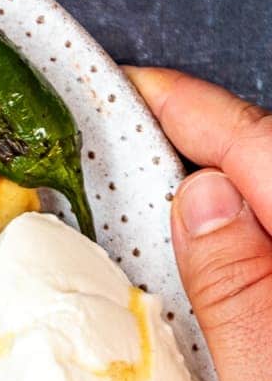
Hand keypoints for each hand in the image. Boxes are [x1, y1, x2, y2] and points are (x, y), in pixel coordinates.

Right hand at [128, 66, 271, 380]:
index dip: (189, 110)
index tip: (131, 89)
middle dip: (200, 152)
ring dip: (223, 211)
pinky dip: (243, 264)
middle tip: (122, 149)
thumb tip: (201, 197)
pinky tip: (210, 285)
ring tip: (152, 217)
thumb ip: (240, 291)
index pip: (260, 149)